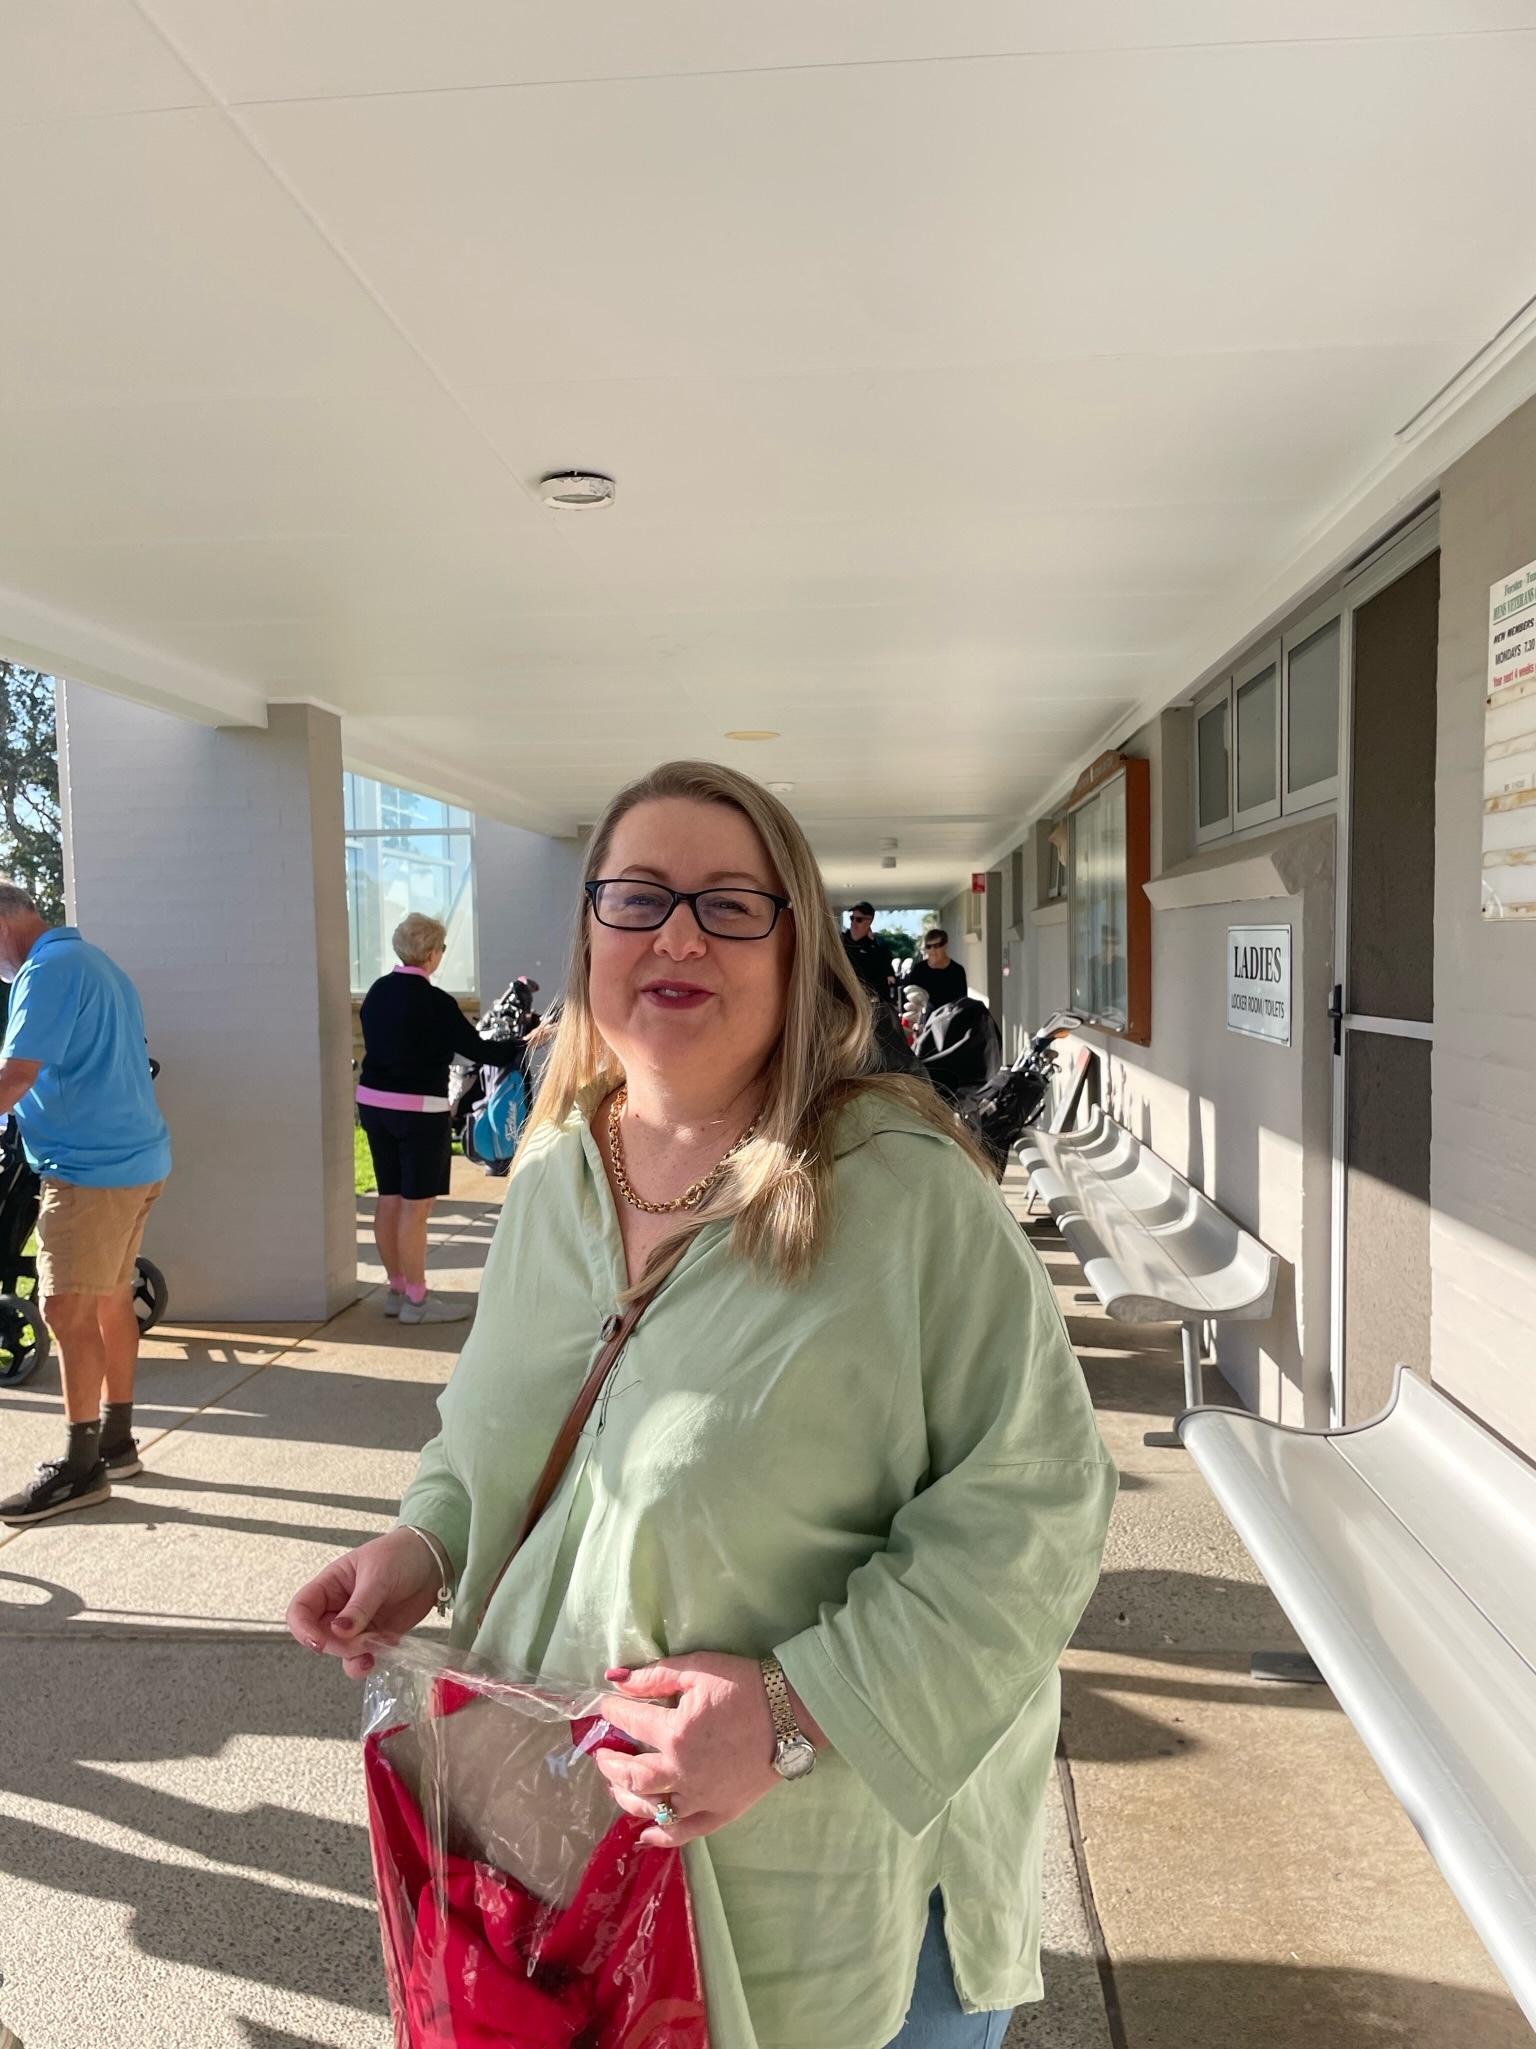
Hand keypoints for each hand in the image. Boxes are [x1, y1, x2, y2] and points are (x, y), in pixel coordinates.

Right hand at [285, 1529, 441, 1678]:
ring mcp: (356, 1624)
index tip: (320, 1642)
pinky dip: (370, 1660)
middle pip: (319, 1636)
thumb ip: (360, 1605)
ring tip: (381, 1645)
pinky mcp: (375, 1636)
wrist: (434, 1561)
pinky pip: (362, 1657)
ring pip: (340, 1652)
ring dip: (355, 1656)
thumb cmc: (401, 1555)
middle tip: (367, 1640)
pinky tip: (388, 1650)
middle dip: (340, 1645)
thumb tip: (339, 1632)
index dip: (302, 1629)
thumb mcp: (379, 1574)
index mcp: (330, 1584)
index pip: (300, 1610)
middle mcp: (338, 1607)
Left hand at [594, 1652, 822, 1848]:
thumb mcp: (699, 1669)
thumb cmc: (745, 1686)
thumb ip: (655, 1676)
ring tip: (616, 1786)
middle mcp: (682, 1771)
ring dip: (627, 1798)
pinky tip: (645, 1836)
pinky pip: (685, 1833)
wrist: (791, 1713)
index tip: (606, 1707)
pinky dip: (662, 1837)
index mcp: (676, 1733)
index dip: (614, 1712)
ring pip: (652, 1808)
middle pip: (632, 1774)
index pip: (630, 1723)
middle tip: (602, 1754)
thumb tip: (615, 1679)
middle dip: (610, 1763)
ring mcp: (701, 1797)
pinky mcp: (720, 1813)